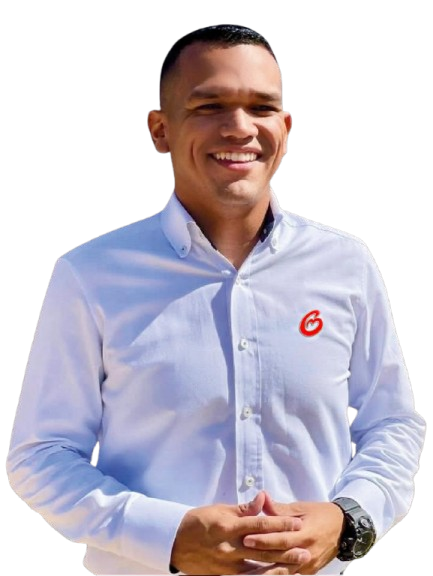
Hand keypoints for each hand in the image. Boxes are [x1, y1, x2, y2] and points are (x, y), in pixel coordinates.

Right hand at [170, 492, 308, 574]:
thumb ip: (244, 508)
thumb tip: (263, 499)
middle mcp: (228, 548)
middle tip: (304, 551)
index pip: (260, 524)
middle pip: (263, 550)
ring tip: (296, 566)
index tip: (296, 523)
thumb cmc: (199, 522)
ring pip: (258, 570)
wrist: (175, 542)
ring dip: (279, 568)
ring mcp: (226, 566)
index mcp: (228, 527)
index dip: (280, 523)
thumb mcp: (220, 510)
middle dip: (285, 550)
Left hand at [243, 493, 344, 575]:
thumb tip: (261, 497)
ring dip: (265, 574)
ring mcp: (308, 565)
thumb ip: (279, 508)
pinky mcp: (309, 573)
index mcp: (305, 533)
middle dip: (260, 557)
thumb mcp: (300, 507)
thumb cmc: (319, 514)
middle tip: (241, 556)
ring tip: (246, 575)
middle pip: (280, 557)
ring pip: (284, 572)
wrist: (343, 529)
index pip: (281, 538)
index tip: (246, 538)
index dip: (264, 539)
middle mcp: (307, 552)